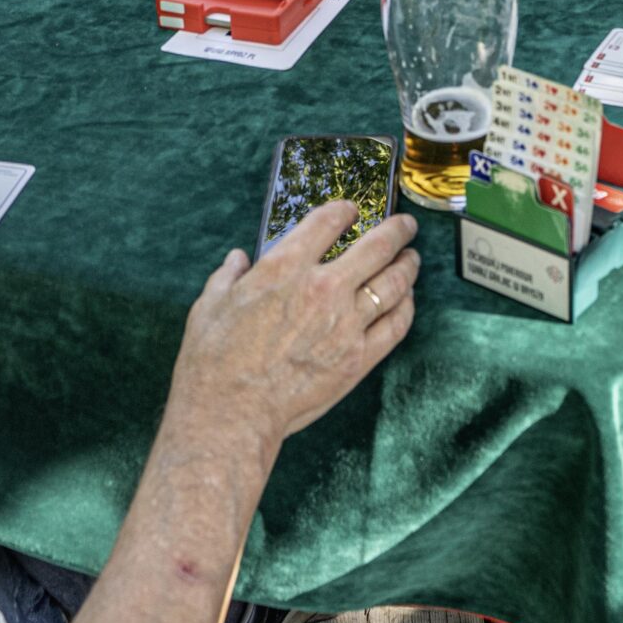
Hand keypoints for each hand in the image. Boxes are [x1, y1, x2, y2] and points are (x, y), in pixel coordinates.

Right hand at [169, 205, 419, 463]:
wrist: (232, 412)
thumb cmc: (214, 360)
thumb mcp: (210, 305)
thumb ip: (228, 276)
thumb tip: (238, 259)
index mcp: (285, 267)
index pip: (327, 222)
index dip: (344, 210)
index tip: (350, 210)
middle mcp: (323, 288)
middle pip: (376, 246)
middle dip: (397, 230)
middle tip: (405, 225)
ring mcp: (346, 324)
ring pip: (394, 284)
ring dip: (408, 265)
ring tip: (412, 258)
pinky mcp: (358, 358)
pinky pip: (396, 325)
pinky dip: (407, 308)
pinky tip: (407, 300)